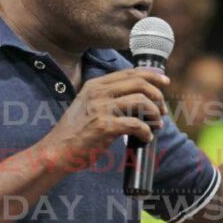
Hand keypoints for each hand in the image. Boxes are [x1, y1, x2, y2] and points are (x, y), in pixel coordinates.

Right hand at [38, 68, 168, 170]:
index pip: (130, 72)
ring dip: (154, 113)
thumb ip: (106, 96)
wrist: (57, 150)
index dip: (152, 75)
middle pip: (139, 83)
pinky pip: (136, 124)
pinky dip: (147, 131)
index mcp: (95, 85)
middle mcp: (98, 93)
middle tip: (162, 109)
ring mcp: (101, 109)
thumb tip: (137, 96)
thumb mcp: (87, 104)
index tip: (165, 82)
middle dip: (157, 96)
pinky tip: (146, 137)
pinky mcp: (105, 127)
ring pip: (141, 101)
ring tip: (157, 124)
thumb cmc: (75, 131)